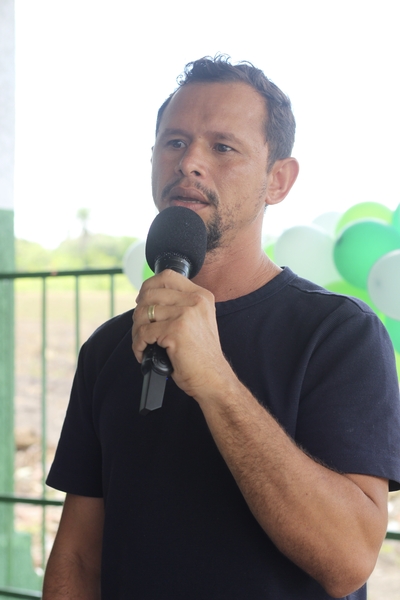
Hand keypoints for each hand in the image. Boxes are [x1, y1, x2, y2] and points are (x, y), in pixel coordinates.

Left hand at [132, 269, 231, 399]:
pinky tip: (144, 353)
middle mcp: (196, 301)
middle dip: (139, 313)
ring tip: (143, 343)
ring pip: (143, 313)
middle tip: (141, 329)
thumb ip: (179, 306)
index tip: (143, 301)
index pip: (167, 276)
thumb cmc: (201, 355)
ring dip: (137, 331)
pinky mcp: (176, 331)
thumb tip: (146, 299)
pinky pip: (143, 332)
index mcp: (201, 296)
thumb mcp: (197, 321)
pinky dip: (138, 345)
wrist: (213, 379)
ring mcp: (186, 314)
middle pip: (150, 294)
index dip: (148, 286)